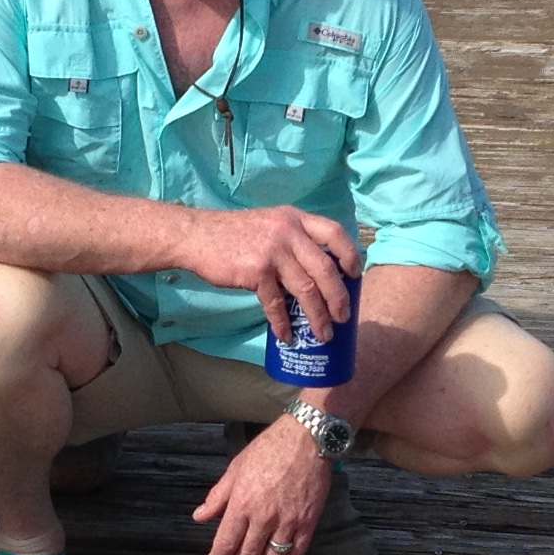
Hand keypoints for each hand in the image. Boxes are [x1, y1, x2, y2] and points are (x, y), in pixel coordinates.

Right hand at [184, 206, 358, 342]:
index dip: (351, 255)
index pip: (335, 232)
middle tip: (343, 317)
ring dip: (318, 316)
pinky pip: (277, 303)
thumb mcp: (271, 224)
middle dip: (339, 297)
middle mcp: (289, 231)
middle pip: (326, 268)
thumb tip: (317, 272)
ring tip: (323, 334)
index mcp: (296, 218)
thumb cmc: (233, 234)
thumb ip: (294, 239)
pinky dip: (283, 323)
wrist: (197, 236)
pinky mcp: (257, 271)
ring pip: (307, 289)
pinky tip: (287, 336)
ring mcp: (274, 251)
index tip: (356, 275)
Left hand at [194, 415, 332, 554]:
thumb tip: (200, 517)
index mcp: (242, 504)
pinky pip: (296, 552)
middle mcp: (264, 517)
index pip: (226, 543)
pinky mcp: (308, 522)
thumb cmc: (269, 449)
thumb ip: (217, 497)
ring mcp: (288, 521)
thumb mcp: (236, 468)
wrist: (306, 438)